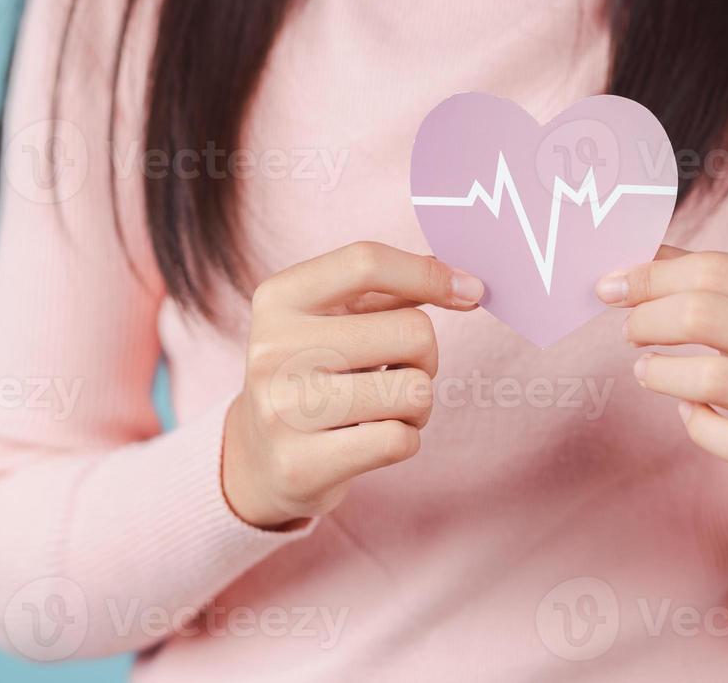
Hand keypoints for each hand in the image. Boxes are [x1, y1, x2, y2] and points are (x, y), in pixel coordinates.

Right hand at [222, 241, 483, 529]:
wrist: (257, 456)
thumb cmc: (314, 372)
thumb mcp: (334, 318)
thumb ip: (391, 290)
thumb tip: (466, 283)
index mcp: (278, 298)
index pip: (366, 263)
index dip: (429, 274)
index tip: (470, 292)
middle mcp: (272, 348)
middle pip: (412, 331)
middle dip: (426, 355)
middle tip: (396, 371)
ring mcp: (282, 409)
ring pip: (414, 391)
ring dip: (417, 404)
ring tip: (382, 407)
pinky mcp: (300, 464)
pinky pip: (400, 441)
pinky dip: (405, 439)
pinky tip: (372, 438)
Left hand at [596, 246, 727, 516]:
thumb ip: (708, 278)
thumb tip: (637, 255)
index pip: (715, 269)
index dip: (650, 276)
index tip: (609, 287)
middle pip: (706, 315)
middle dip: (648, 319)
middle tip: (629, 331)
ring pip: (712, 378)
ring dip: (662, 372)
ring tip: (646, 369)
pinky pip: (724, 438)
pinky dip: (694, 421)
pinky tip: (689, 409)